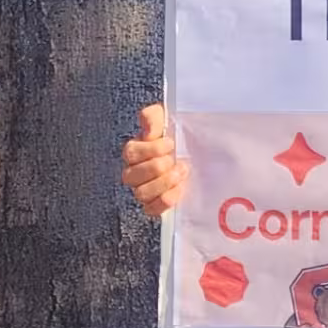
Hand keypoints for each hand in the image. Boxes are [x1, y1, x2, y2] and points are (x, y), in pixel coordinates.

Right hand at [122, 103, 192, 220]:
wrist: (196, 153)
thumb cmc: (176, 136)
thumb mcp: (165, 119)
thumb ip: (152, 117)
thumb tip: (147, 132)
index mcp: (134, 152)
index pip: (131, 153)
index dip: (151, 149)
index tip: (170, 143)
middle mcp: (134, 173)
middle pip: (132, 176)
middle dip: (158, 167)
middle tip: (176, 160)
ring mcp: (143, 191)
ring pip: (141, 194)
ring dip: (163, 183)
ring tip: (181, 173)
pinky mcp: (154, 205)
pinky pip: (151, 209)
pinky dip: (165, 200)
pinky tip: (179, 189)